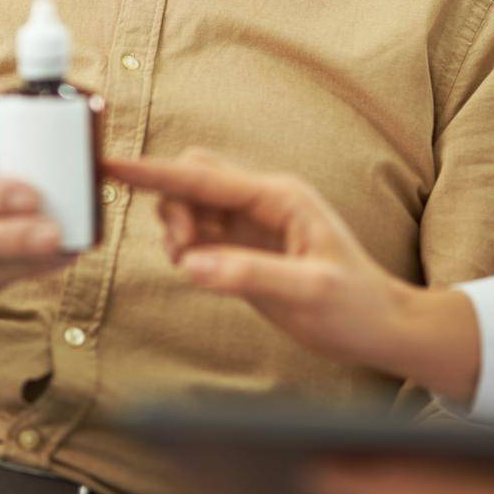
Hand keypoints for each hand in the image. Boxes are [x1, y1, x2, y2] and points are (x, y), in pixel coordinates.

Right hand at [104, 149, 426, 375]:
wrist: (379, 326)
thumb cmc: (354, 306)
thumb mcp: (308, 292)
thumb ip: (248, 275)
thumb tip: (191, 265)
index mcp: (278, 197)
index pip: (203, 176)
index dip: (155, 172)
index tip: (114, 166)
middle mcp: (261, 202)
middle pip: (191, 178)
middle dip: (171, 207)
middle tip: (185, 253)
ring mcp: (251, 224)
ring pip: (190, 205)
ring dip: (178, 232)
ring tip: (202, 269)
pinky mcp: (244, 248)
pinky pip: (199, 235)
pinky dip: (188, 251)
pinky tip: (206, 273)